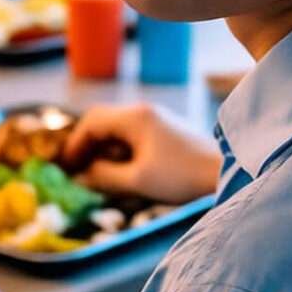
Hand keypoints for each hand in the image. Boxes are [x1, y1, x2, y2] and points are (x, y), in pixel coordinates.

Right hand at [61, 103, 221, 204]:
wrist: (224, 170)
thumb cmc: (181, 175)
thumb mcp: (138, 180)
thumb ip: (105, 177)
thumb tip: (81, 176)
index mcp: (134, 117)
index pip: (92, 121)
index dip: (75, 143)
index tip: (66, 167)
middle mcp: (143, 111)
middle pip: (103, 122)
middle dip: (87, 146)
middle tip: (78, 172)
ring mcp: (156, 118)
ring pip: (118, 129)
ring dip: (104, 150)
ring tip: (98, 176)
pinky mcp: (165, 130)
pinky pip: (133, 134)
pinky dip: (121, 150)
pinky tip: (122, 172)